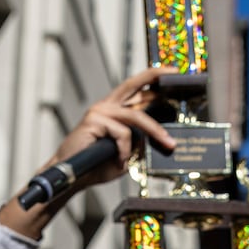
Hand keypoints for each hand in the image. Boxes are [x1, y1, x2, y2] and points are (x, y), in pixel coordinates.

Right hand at [0, 67, 175, 238]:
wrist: (73, 176)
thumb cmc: (96, 165)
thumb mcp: (126, 153)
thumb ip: (140, 142)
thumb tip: (158, 136)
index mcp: (114, 110)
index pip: (136, 91)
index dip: (153, 81)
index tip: (172, 75)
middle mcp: (107, 106)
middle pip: (133, 84)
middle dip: (155, 76)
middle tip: (174, 73)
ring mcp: (100, 111)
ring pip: (136, 116)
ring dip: (155, 130)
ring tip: (167, 143)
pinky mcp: (94, 120)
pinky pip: (122, 133)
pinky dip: (126, 150)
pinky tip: (121, 160)